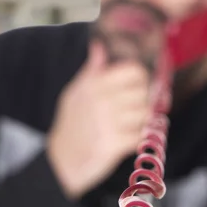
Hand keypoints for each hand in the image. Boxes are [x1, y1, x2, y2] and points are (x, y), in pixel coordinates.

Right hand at [47, 41, 150, 198]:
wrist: (61, 161)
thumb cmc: (71, 123)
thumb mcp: (75, 92)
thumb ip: (92, 69)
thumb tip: (99, 46)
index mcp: (94, 84)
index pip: (134, 71)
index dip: (141, 77)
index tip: (138, 86)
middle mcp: (103, 101)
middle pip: (144, 92)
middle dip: (143, 101)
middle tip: (134, 109)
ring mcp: (109, 123)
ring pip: (145, 114)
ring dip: (142, 121)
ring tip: (131, 124)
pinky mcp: (114, 145)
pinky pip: (141, 135)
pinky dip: (138, 138)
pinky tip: (128, 138)